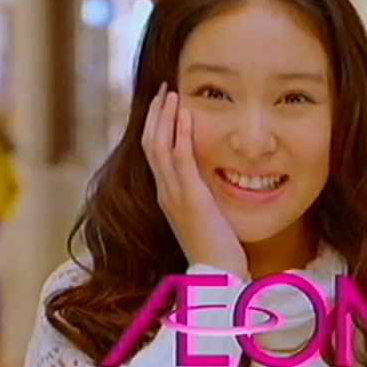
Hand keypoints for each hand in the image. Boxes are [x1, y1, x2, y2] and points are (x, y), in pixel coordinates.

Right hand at [142, 83, 247, 278]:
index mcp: (167, 196)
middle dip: (156, 115)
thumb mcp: (205, 218)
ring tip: (173, 94)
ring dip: (165, 116)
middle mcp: (165, 193)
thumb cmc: (217, 251)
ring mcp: (175, 196)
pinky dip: (181, 134)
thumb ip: (202, 198)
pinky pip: (181, 159)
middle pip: (149, 144)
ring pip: (159, 146)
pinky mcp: (191, 198)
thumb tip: (210, 183)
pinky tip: (187, 114)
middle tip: (165, 90)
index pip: (153, 154)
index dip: (156, 127)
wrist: (217, 276)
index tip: (164, 106)